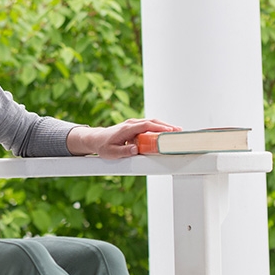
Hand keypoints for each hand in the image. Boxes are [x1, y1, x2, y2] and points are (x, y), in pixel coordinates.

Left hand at [67, 119, 181, 158]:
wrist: (95, 139)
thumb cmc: (103, 146)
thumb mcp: (111, 152)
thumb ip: (123, 152)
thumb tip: (135, 150)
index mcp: (126, 128)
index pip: (145, 125)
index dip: (158, 127)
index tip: (169, 131)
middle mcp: (131, 124)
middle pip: (152, 122)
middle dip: (166, 125)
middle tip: (178, 131)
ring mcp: (133, 124)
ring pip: (151, 122)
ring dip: (163, 126)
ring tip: (176, 132)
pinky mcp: (134, 127)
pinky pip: (148, 125)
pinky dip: (158, 127)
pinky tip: (166, 133)